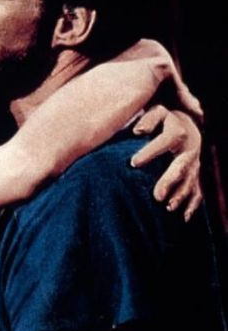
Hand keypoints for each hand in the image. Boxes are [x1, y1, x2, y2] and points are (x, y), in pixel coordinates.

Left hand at [130, 106, 201, 221]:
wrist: (186, 119)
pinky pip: (198, 190)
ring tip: (168, 207)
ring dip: (181, 195)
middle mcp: (190, 148)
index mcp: (178, 132)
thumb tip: (136, 131)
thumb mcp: (157, 112)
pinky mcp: (196, 173)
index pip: (165, 140)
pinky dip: (192, 204)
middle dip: (169, 181)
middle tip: (157, 197)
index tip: (133, 163)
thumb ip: (148, 120)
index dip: (149, 152)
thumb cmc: (164, 118)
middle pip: (181, 166)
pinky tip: (184, 218)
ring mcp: (195, 162)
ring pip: (190, 181)